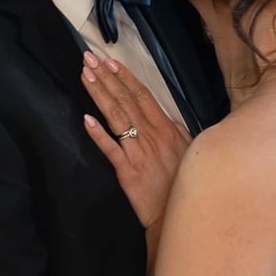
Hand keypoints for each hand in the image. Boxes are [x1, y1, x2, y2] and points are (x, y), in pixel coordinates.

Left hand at [80, 52, 189, 227]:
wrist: (176, 216)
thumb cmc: (183, 184)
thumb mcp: (189, 151)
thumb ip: (175, 131)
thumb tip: (164, 115)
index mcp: (167, 129)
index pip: (143, 97)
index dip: (126, 78)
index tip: (111, 61)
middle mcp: (152, 136)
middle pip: (126, 101)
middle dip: (107, 78)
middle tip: (89, 58)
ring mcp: (138, 153)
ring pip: (116, 118)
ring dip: (100, 94)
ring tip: (86, 75)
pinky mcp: (127, 172)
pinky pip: (110, 149)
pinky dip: (98, 133)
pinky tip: (86, 118)